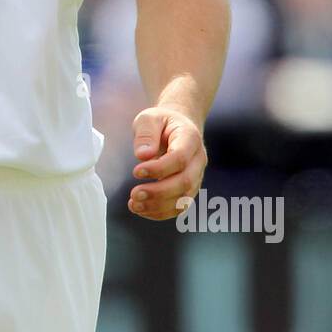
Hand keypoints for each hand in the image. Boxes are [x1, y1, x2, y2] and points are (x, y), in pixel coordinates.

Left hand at [128, 107, 207, 221]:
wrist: (176, 127)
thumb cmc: (161, 122)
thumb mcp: (149, 118)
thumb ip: (146, 134)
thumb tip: (143, 155)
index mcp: (190, 138)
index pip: (180, 158)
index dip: (159, 168)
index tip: (136, 171)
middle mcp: (198, 160)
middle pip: (184, 182)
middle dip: (158, 192)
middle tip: (134, 194)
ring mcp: (196, 176)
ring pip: (183, 199)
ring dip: (158, 206)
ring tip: (134, 204)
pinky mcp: (188, 189)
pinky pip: (179, 207)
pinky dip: (160, 212)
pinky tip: (141, 209)